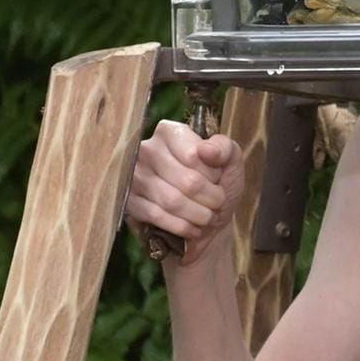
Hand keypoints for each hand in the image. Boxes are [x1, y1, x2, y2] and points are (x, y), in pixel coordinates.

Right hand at [125, 120, 243, 266]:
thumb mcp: (231, 160)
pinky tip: (193, 228)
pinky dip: (181, 226)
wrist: (206, 219)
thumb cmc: (218, 184)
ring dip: (198, 214)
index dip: (212, 173)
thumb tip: (206, 150)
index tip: (218, 179)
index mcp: (169, 132)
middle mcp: (147, 150)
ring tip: (208, 217)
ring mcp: (134, 177)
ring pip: (172, 201)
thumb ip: (224, 149)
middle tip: (217, 203)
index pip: (194, 155)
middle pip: (187, 181)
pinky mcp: (129, 202)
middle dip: (210, 198)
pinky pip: (157, 217)